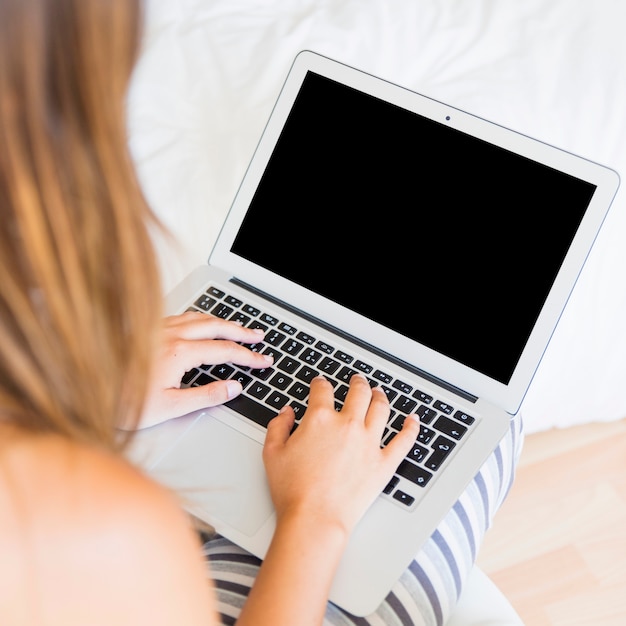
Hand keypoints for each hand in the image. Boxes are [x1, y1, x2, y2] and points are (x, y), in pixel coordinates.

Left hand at [135, 312, 271, 428]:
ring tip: (237, 327)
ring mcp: (158, 329)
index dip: (249, 356)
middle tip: (259, 336)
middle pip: (217, 326)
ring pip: (200, 317)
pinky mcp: (148, 329)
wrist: (82, 387)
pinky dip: (202, 317)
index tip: (264, 360)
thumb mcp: (170, 407)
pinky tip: (201, 322)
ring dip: (223, 321)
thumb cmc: (122, 401)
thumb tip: (233, 387)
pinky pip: (183, 316)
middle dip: (242, 331)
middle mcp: (171, 335)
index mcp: (180, 353)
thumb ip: (206, 396)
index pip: (226, 351)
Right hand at [262, 374, 419, 536]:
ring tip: (379, 392)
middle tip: (357, 380)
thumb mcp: (272, 453)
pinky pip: (404, 440)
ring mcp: (369, 443)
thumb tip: (286, 413)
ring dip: (380, 396)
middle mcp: (347, 425)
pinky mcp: (383, 463)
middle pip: (358, 392)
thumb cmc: (293, 491)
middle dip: (357, 382)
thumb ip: (278, 426)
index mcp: (320, 419)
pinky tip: (413, 420)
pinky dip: (411, 427)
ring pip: (381, 408)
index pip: (322, 390)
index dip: (320, 383)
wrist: (314, 519)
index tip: (320, 384)